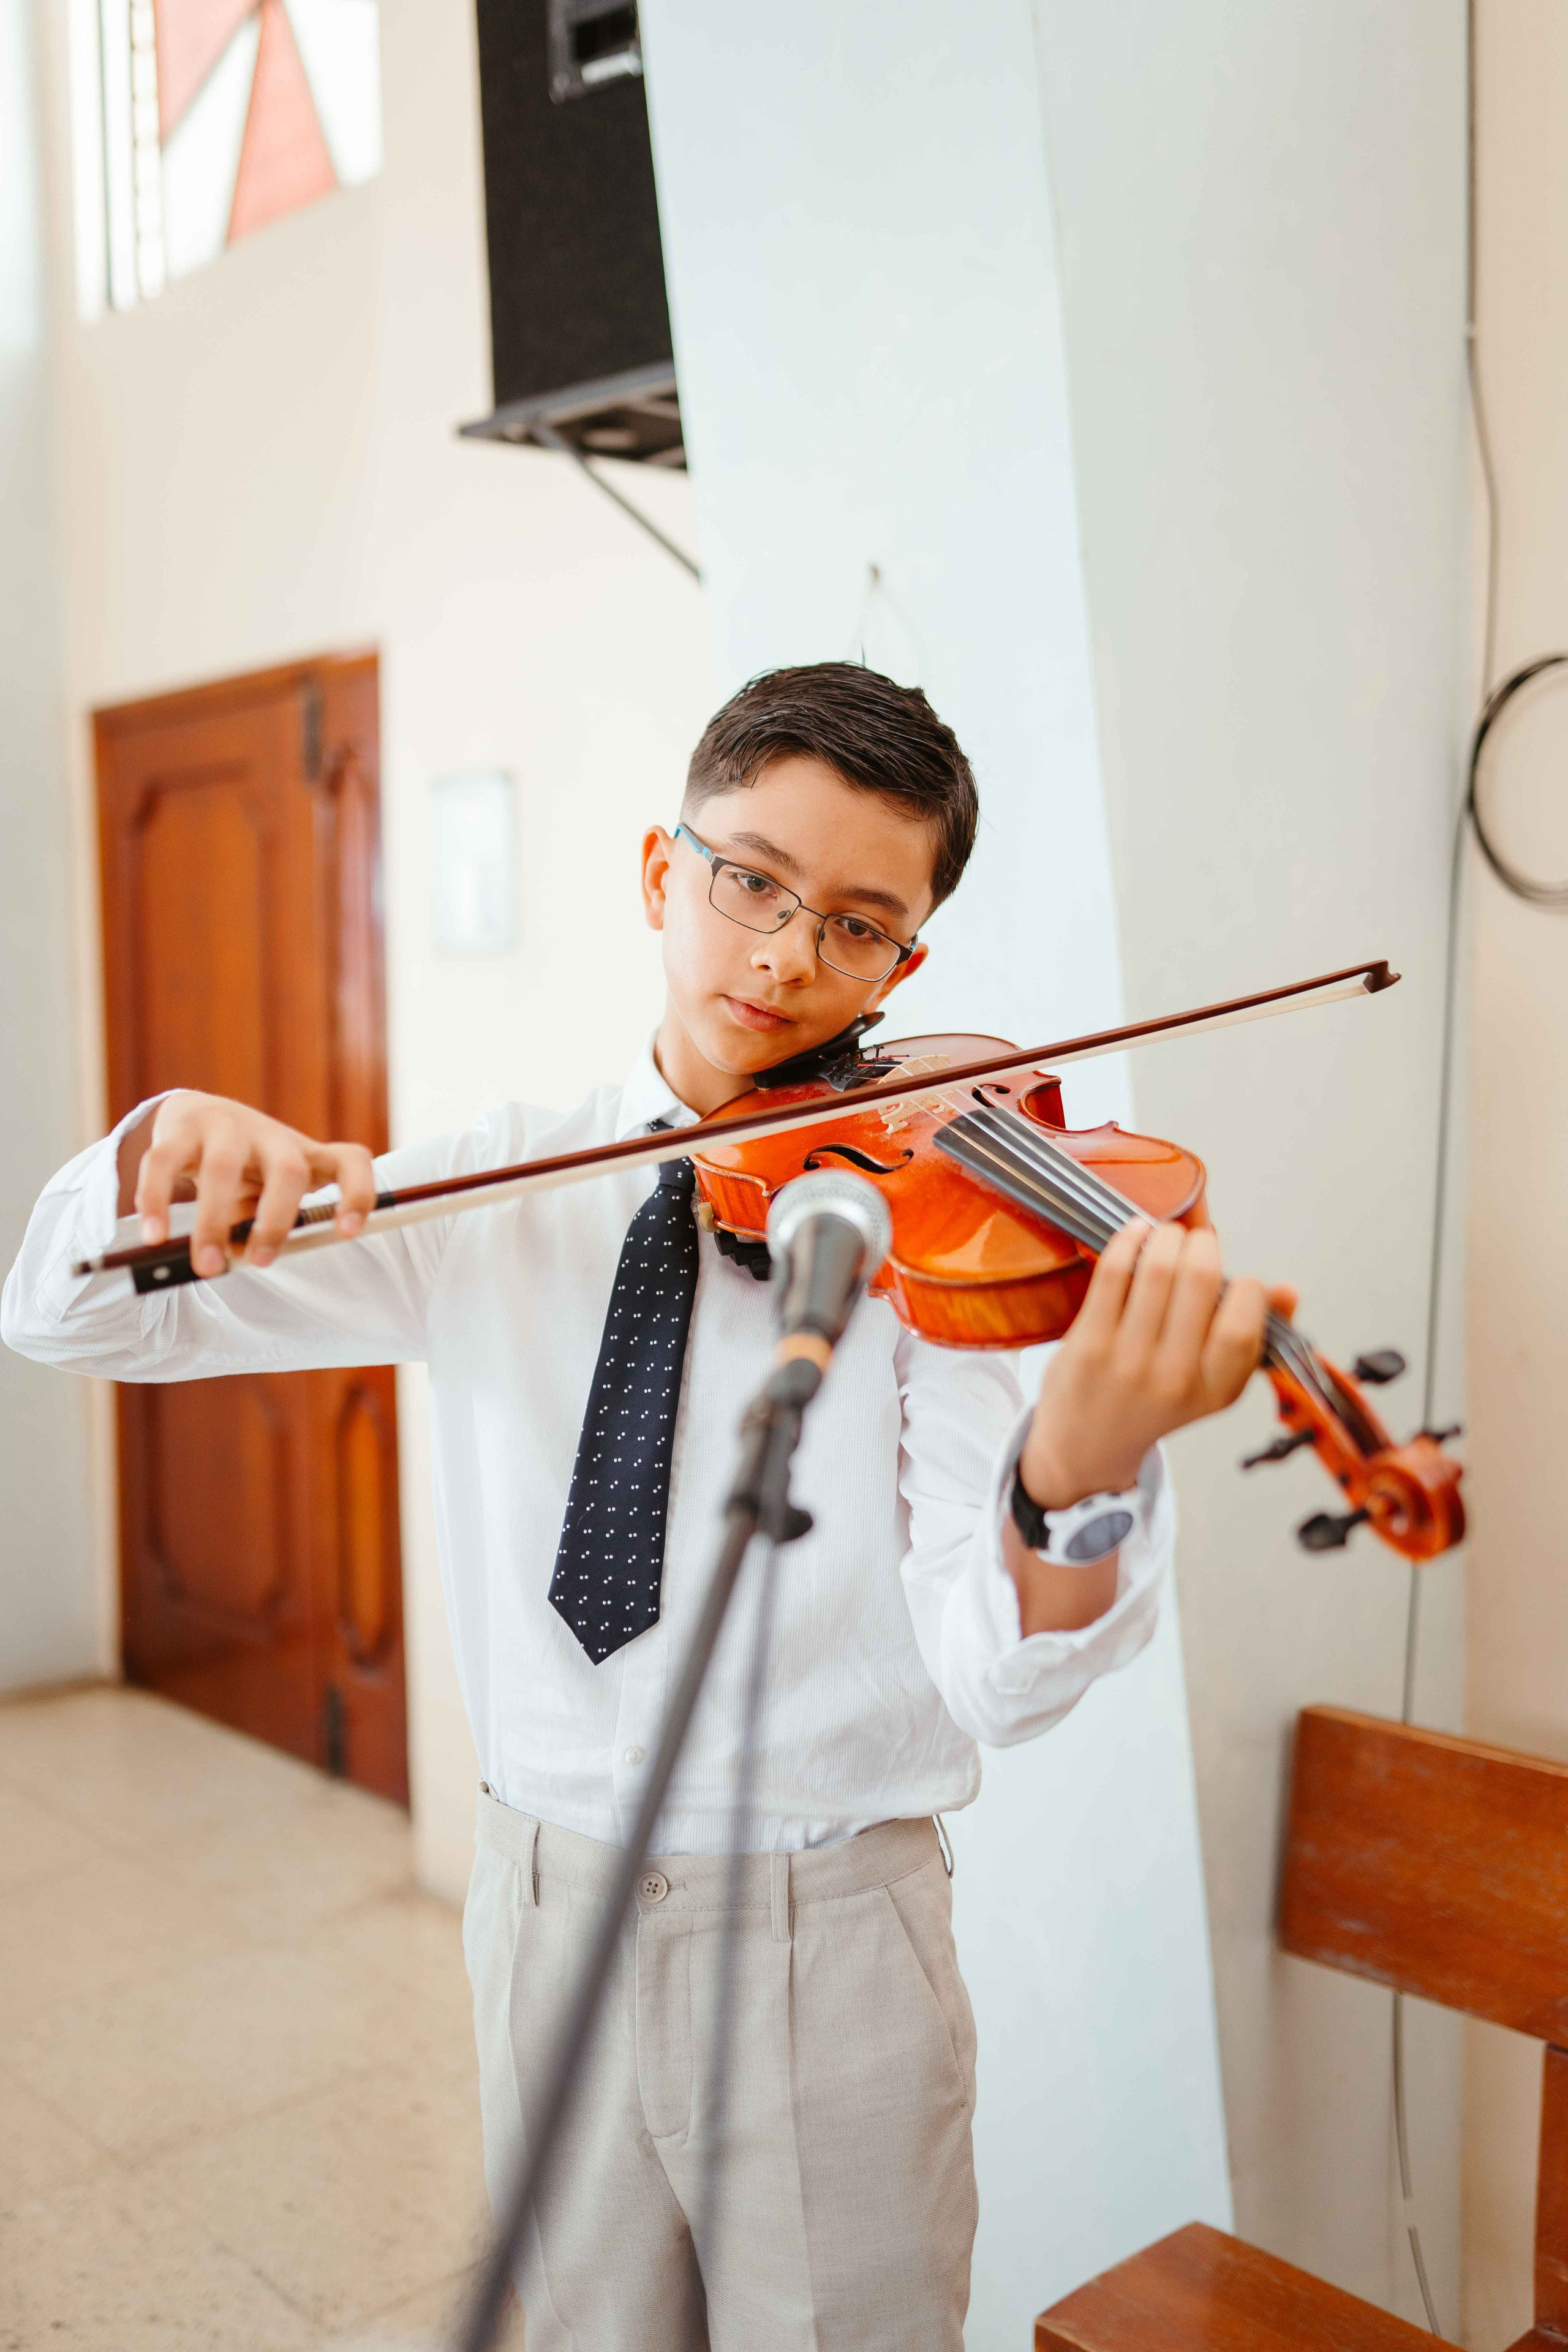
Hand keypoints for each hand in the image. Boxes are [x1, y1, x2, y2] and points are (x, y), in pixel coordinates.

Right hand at [127, 1092, 376, 1276]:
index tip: (347, 1231)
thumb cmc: (243, 1171)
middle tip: (260, 1262)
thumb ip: (259, 1226)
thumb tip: (239, 1258)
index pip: (351, 1162)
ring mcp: (226, 1127)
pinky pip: (165, 1163)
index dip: (357, 1193)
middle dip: (276, 1221)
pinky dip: (157, 1202)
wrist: (194, 1116)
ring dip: (213, 1222)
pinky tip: (155, 1236)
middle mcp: (273, 1137)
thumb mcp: (264, 1196)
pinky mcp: (181, 1129)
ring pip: (223, 1167)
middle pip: (288, 1171)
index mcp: (306, 1155)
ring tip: (205, 1265)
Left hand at [1019, 1221, 1295, 1508]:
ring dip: (1166, 1236)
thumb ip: (1255, 1338)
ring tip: (1168, 1235)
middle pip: (1200, 1280)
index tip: (1237, 1280)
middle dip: (1203, 1244)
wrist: (1089, 1444)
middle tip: (1197, 1242)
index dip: (1248, 1287)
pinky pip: (1113, 1273)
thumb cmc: (1158, 1401)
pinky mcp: (1089, 1342)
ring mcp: (1128, 1360)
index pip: (1244, 1324)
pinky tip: (1137, 1234)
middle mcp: (1175, 1377)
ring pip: (1157, 1269)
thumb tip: (1287, 1291)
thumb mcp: (1214, 1384)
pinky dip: (1128, 1241)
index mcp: (1216, 1389)